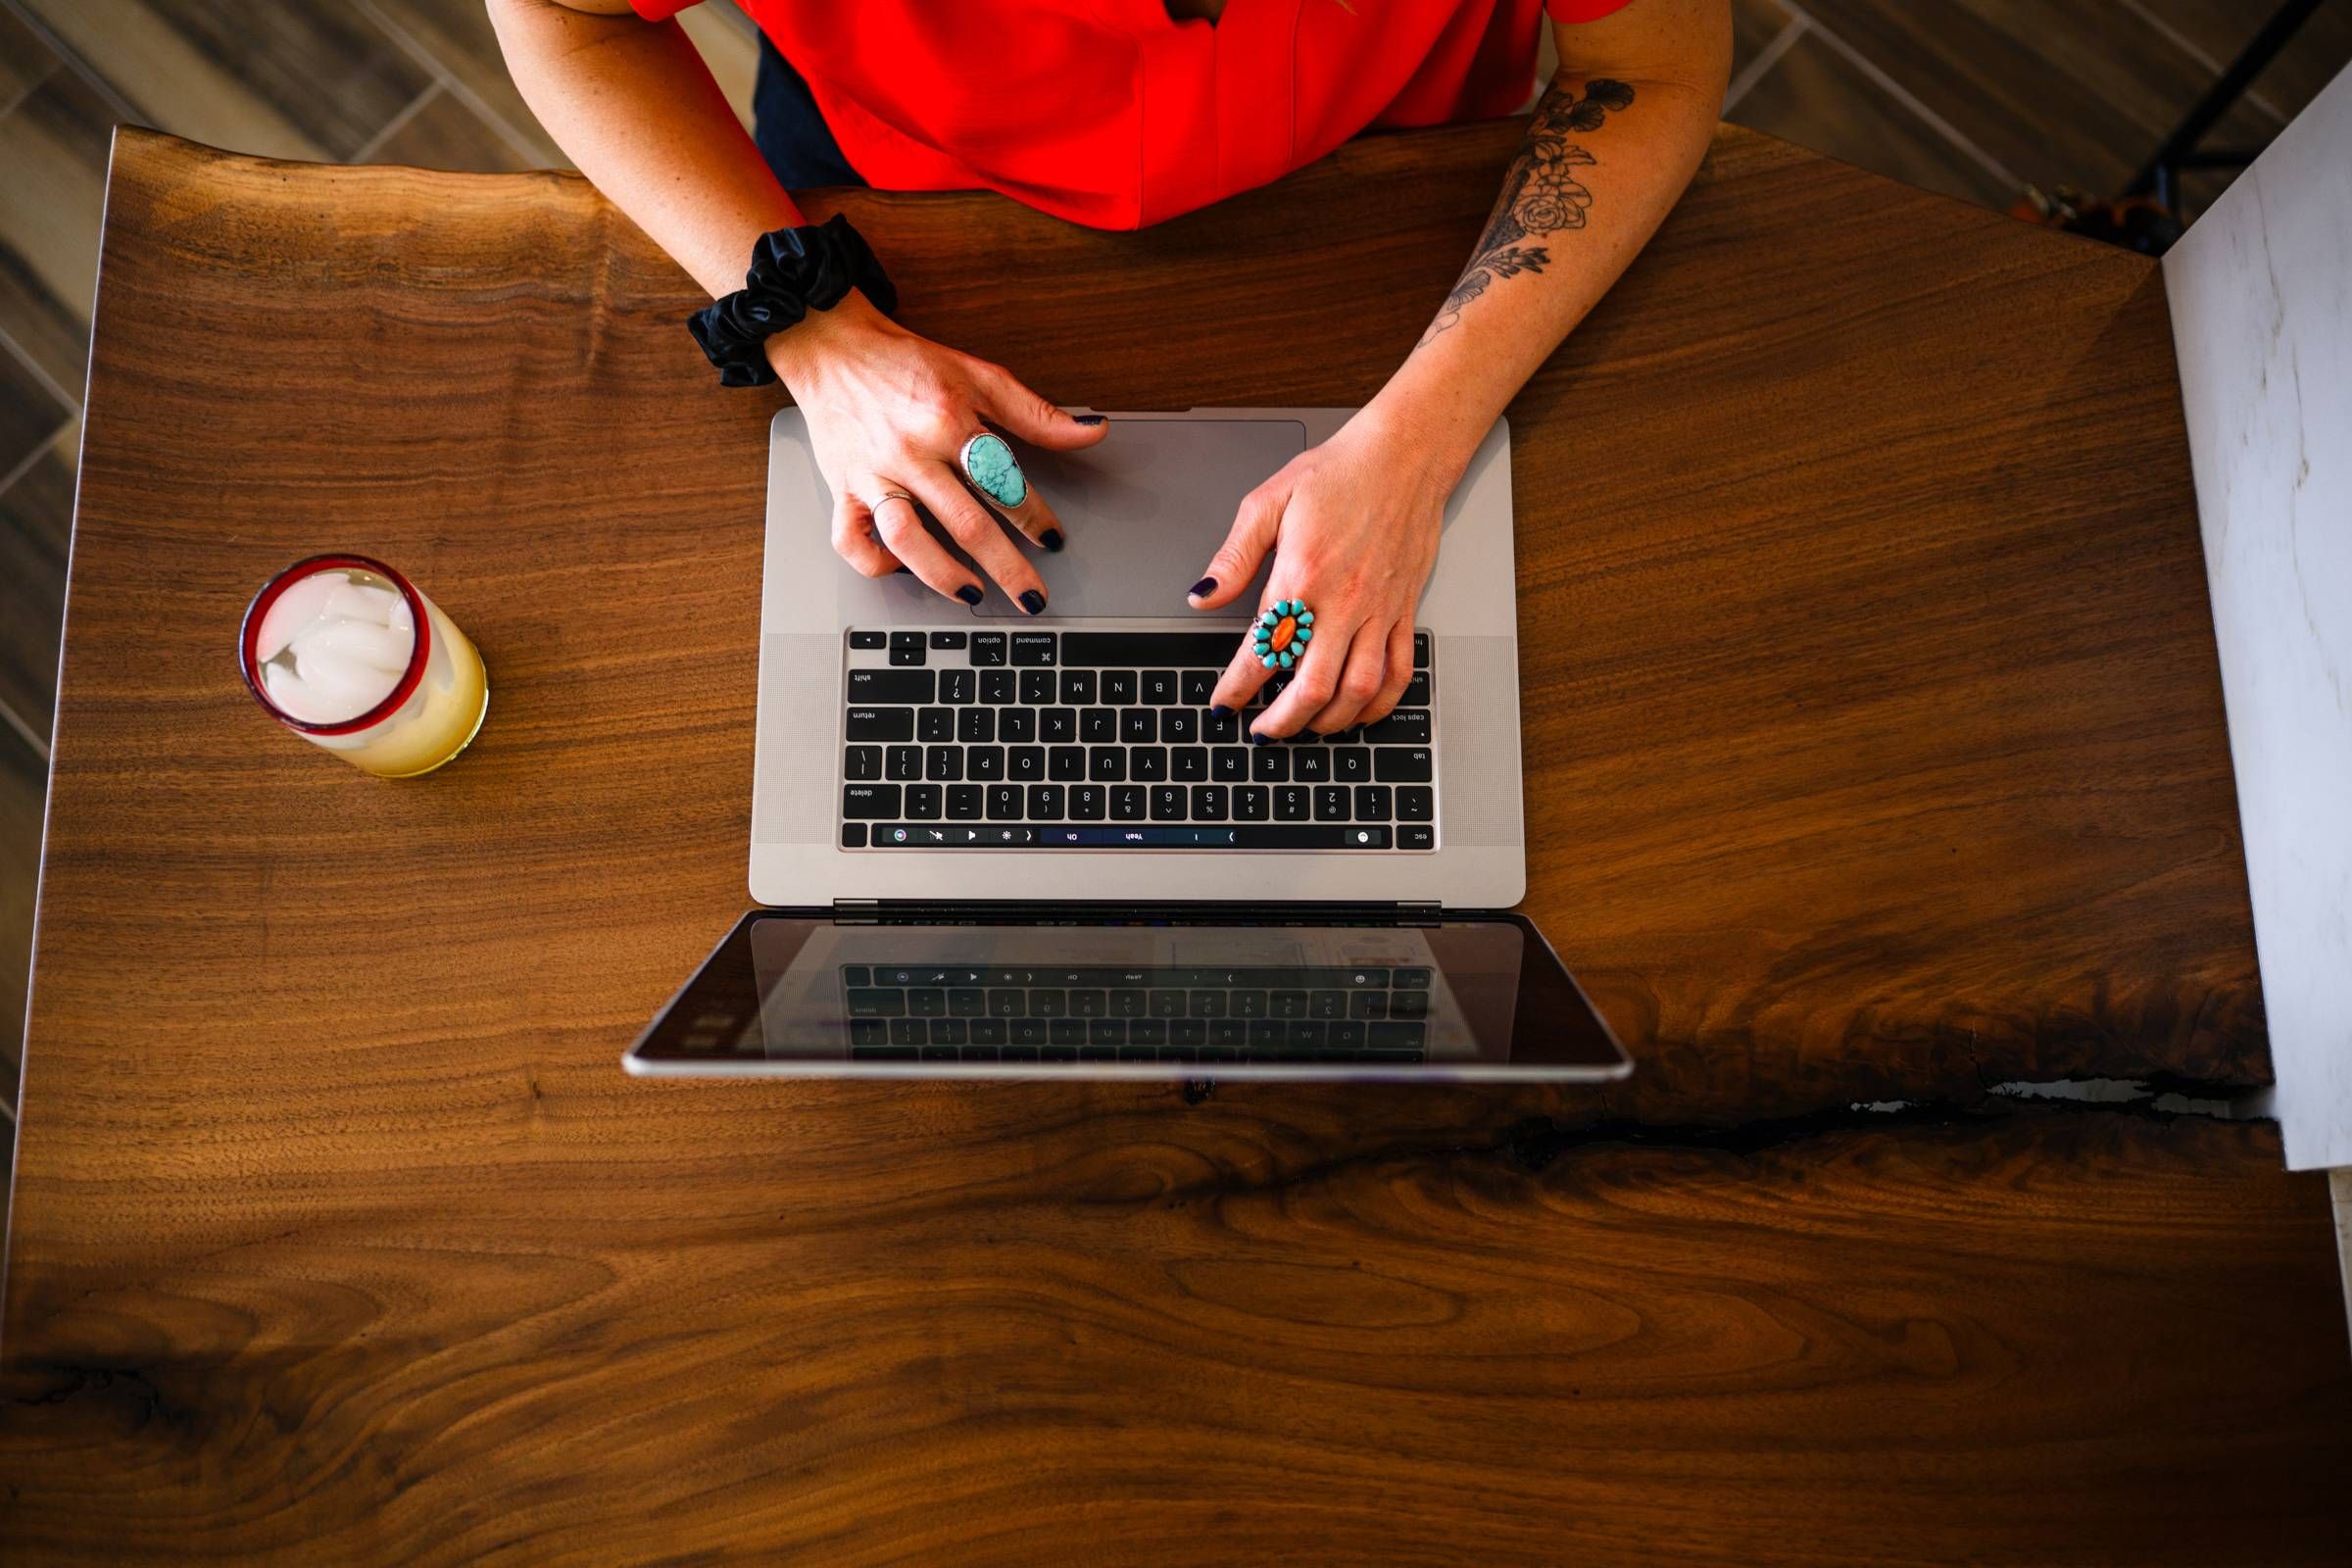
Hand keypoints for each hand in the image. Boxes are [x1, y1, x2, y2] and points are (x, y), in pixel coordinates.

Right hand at [769, 292, 1107, 612]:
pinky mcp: (841, 488)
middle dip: (1007, 567)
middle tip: (1032, 596)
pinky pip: (851, 539)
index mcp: (949, 421)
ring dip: (942, 574)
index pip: (1004, 481)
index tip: (1053, 540)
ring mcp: (874, 475)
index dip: (1035, 517)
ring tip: (972, 593)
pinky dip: (875, 562)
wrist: (832, 346)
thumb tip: (1091, 431)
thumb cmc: (904, 363)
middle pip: (966, 522)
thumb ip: (1036, 413)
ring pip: (907, 538)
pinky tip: (902, 568)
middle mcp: (912, 452)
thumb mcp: (978, 375)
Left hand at [1192, 409, 1450, 737]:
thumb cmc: (1340, 472)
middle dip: (1282, 721)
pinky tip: (1358, 712)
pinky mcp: (1403, 610)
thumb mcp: (1268, 501)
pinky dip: (1378, 704)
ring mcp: (1378, 610)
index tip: (1224, 703)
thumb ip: (1234, 556)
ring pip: (1357, 690)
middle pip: (1312, 687)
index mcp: (1302, 576)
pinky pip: (1398, 672)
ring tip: (1304, 727)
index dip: (1237, 688)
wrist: (1404, 455)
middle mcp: (1343, 602)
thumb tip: (1202, 596)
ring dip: (1328, 721)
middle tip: (1262, 731)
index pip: (1263, 651)